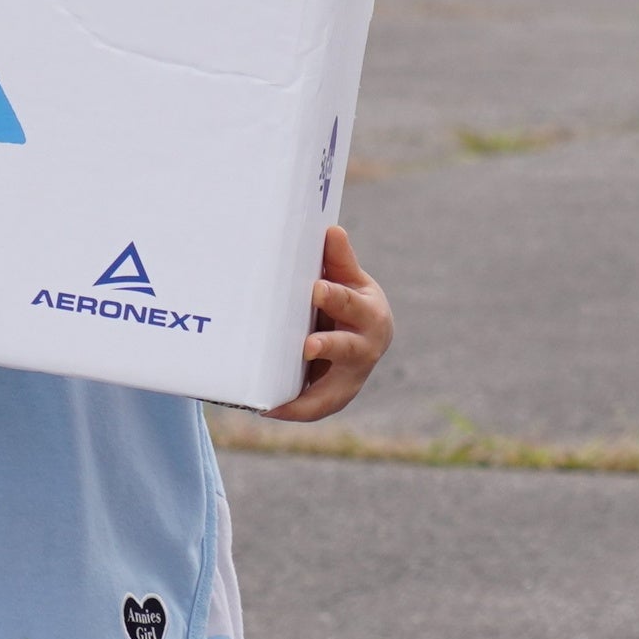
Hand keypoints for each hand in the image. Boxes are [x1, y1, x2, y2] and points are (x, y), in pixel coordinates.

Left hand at [264, 224, 391, 422]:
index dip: (335, 298)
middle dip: (328, 346)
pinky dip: (295, 409)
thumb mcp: (349, 281)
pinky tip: (268, 408)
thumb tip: (332, 229)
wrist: (366, 338)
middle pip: (347, 347)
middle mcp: (367, 346)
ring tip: (281, 398)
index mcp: (369, 312)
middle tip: (308, 345)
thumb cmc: (350, 303)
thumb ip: (339, 261)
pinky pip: (316, 407)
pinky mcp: (337, 396)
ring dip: (309, 393)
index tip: (316, 289)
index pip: (351, 303)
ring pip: (334, 387)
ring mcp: (354, 375)